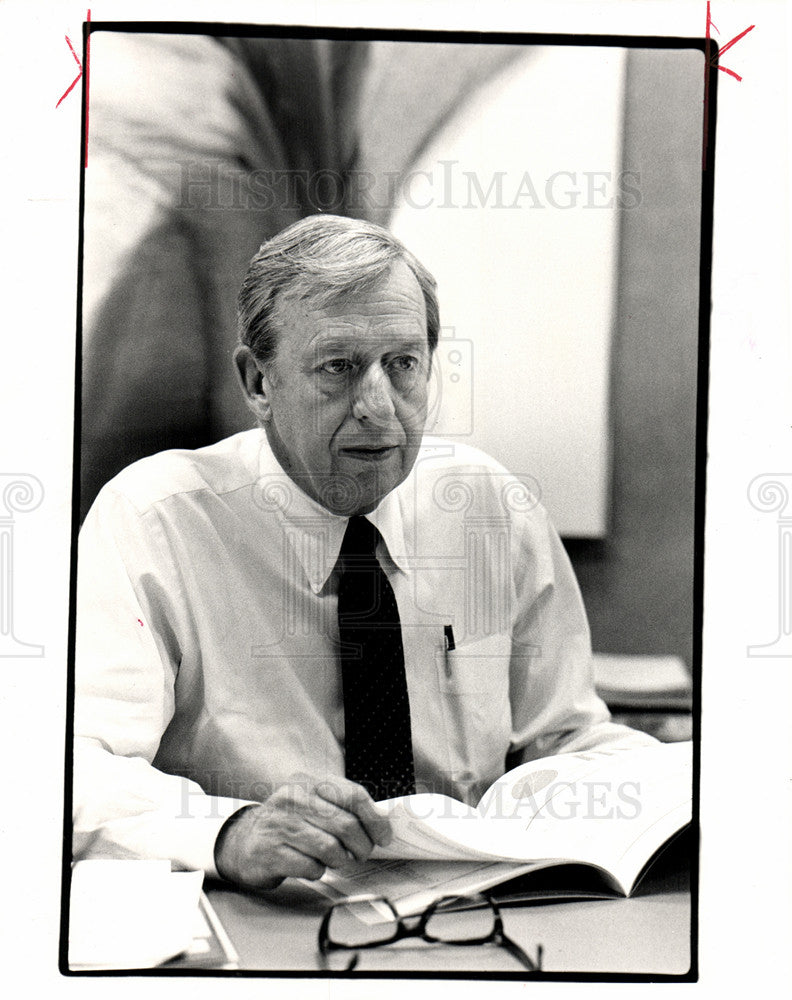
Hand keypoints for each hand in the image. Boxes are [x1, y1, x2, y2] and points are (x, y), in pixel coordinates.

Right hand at [214, 775, 392, 890]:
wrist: (245, 841)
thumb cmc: (289, 823)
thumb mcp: (313, 804)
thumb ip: (343, 807)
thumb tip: (381, 824)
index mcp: (309, 782)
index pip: (353, 795)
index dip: (375, 818)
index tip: (384, 836)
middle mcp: (293, 798)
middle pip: (346, 825)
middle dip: (362, 846)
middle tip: (361, 854)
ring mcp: (280, 824)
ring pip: (330, 848)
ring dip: (340, 860)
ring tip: (335, 860)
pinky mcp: (270, 852)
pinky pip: (310, 867)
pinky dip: (318, 871)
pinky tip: (311, 865)